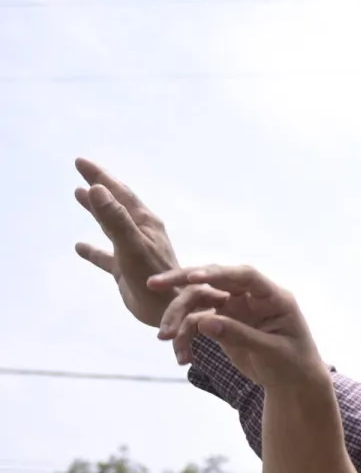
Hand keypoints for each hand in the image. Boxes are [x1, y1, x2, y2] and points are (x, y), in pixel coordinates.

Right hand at [72, 158, 181, 327]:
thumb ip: (114, 218)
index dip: (100, 176)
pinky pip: (105, 256)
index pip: (119, 192)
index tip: (80, 161)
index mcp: (144, 223)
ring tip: (78, 194)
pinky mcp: (126, 270)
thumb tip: (95, 188)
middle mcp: (140, 232)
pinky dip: (93, 250)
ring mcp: (133, 250)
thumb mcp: (131, 245)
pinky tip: (79, 247)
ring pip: (110, 224)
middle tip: (80, 169)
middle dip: (98, 185)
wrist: (171, 311)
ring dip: (95, 210)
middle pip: (115, 202)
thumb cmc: (155, 277)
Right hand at [148, 264, 327, 390]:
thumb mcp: (270, 351)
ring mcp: (235, 309)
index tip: (192, 278)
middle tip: (152, 284)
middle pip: (214, 280)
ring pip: (199, 301)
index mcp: (272, 297)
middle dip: (182, 281)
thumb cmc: (292, 364)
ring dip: (178, 317)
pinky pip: (196, 323)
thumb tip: (204, 322)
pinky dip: (185, 338)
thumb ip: (240, 335)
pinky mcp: (222, 323)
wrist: (292, 383)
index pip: (244, 276)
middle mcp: (251, 297)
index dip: (218, 273)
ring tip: (164, 339)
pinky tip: (182, 358)